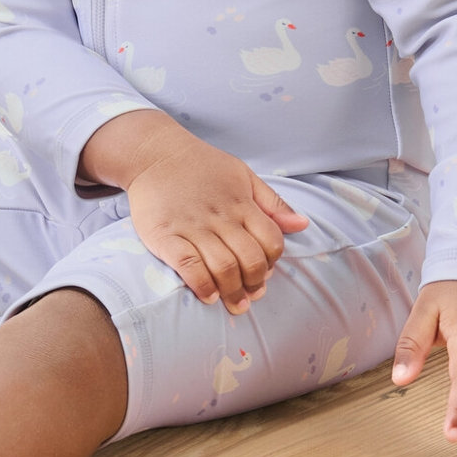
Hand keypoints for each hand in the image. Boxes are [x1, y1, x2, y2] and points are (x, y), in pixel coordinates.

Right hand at [124, 138, 309, 312]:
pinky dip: (202, 285)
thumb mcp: (243, 174)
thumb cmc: (201, 165)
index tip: (264, 272)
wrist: (154, 153)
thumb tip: (303, 225)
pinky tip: (208, 295)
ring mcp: (192, 227)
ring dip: (233, 291)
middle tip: (250, 295)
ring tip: (234, 303)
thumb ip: (273, 202)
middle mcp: (220, 217)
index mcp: (241, 203)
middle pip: (250, 260)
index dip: (273, 262)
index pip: (271, 241)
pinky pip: (188, 266)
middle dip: (255, 284)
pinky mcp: (165, 235)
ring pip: (223, 267)